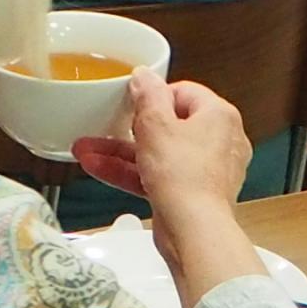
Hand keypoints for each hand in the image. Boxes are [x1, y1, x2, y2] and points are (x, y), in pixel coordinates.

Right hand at [68, 73, 253, 213]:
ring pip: (158, 153)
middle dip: (129, 129)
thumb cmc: (185, 177)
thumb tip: (144, 76)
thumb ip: (148, 95)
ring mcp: (205, 170)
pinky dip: (131, 173)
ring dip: (122, 152)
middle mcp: (218, 141)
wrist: (194, 231)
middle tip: (107, 125)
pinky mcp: (191, 194)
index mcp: (219, 116)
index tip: (131, 101)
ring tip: (88, 149)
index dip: (154, 96)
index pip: (183, 92)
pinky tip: (99, 169)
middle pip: (168, 124)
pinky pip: (158, 176)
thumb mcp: (156, 124)